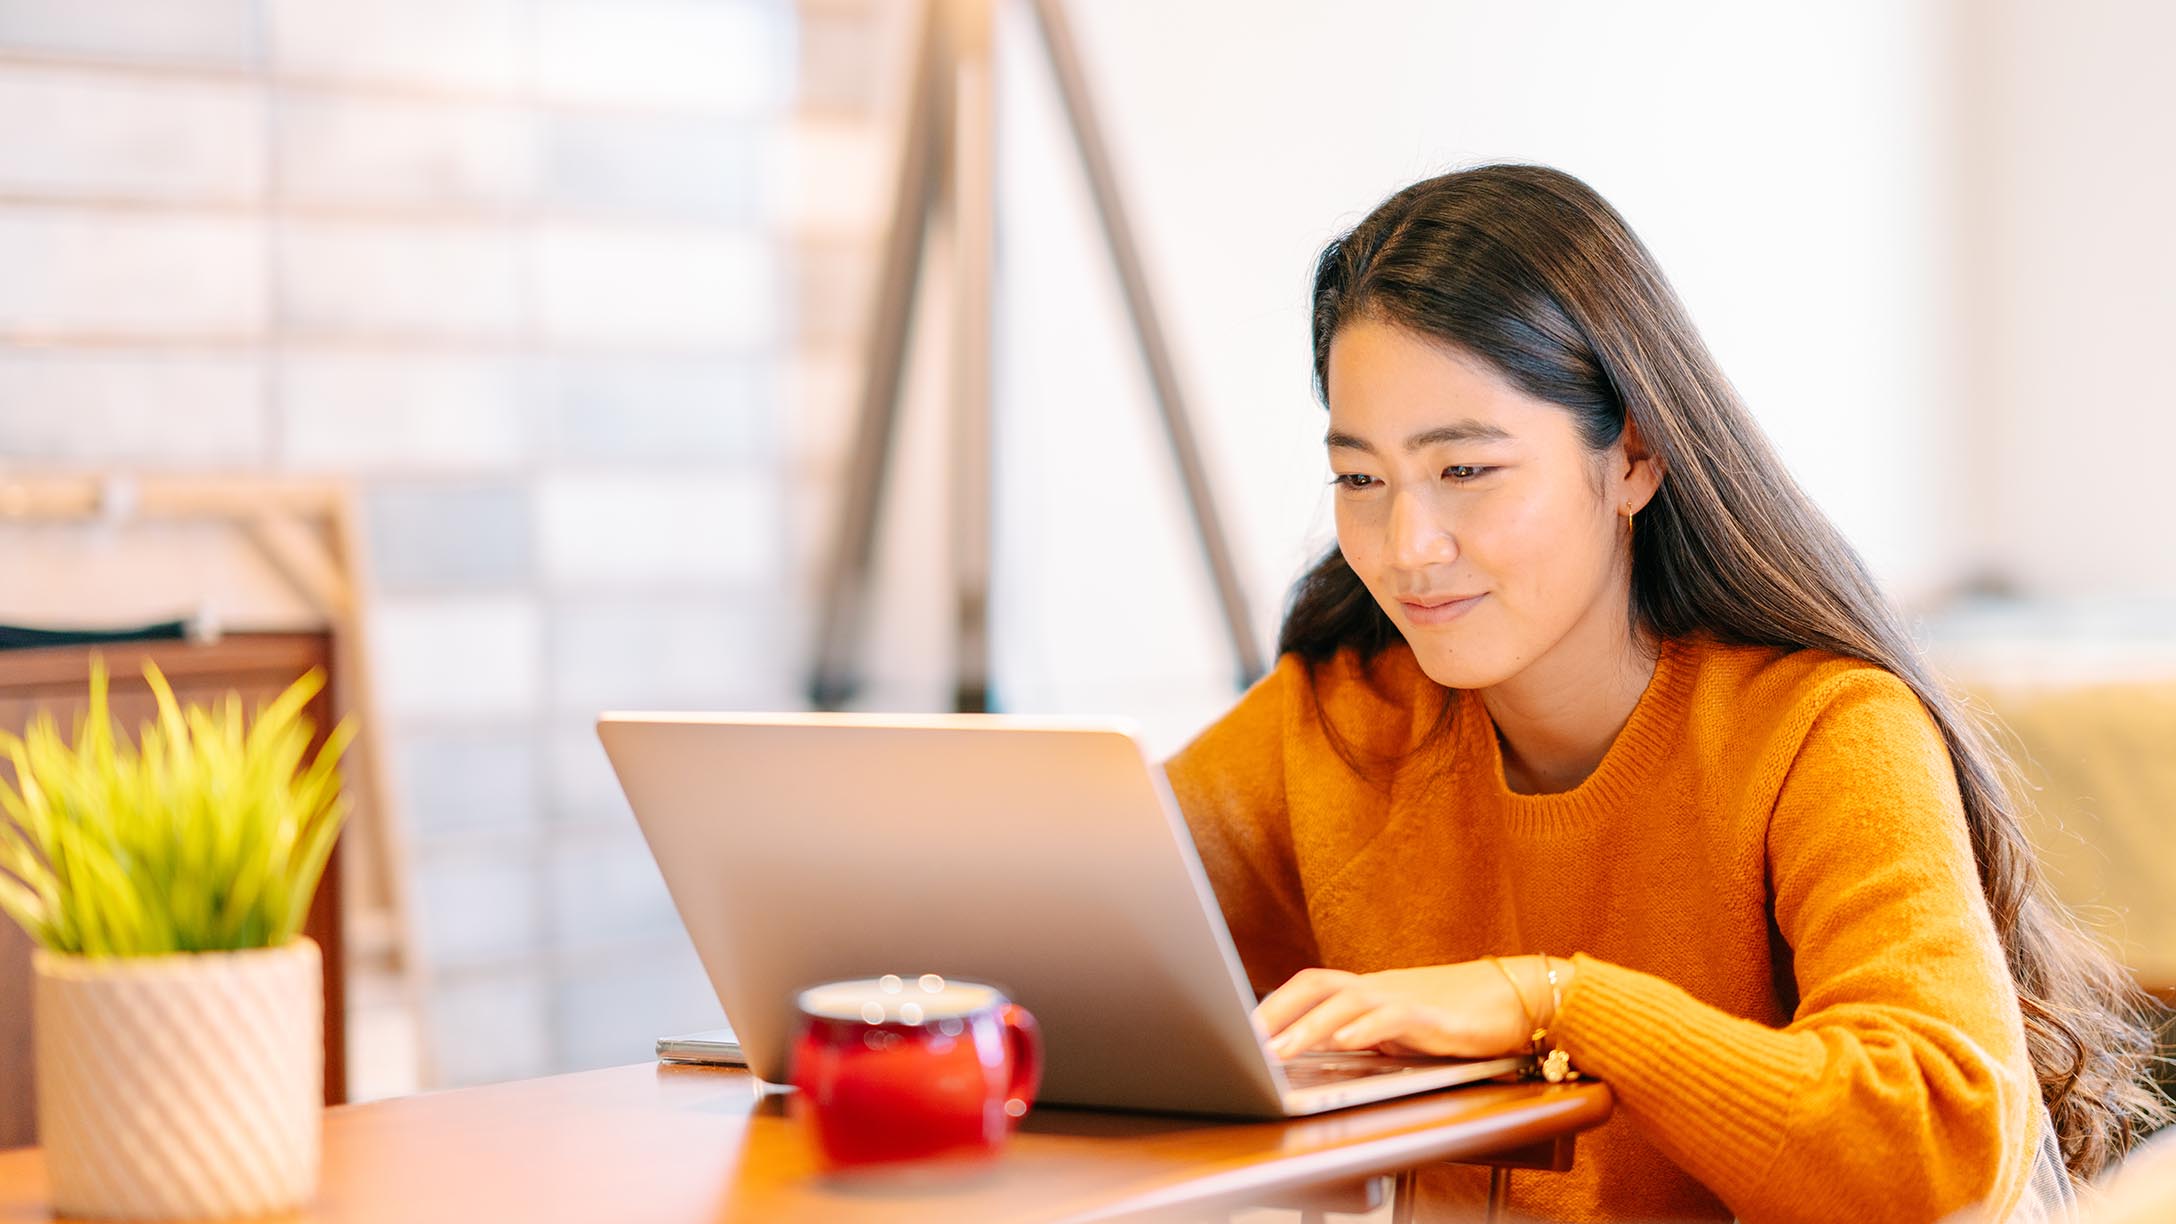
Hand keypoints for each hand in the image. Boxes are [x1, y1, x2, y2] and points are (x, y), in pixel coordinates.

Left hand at [1253, 958, 1560, 1059]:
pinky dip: (1364, 1029)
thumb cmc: (1462, 1017)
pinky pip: (1391, 1018)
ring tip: (1278, 1051)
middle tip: (1244, 1041)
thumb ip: (1367, 1037)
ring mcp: (1405, 998)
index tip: (1241, 1030)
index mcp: (1370, 991)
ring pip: (1346, 1002)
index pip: (1310, 987)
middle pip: (1315, 985)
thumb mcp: (1404, 1032)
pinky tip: (1343, 1043)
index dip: (1274, 1005)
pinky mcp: (1433, 1016)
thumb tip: (1324, 1055)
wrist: (1521, 999)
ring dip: (1308, 1027)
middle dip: (1276, 1011)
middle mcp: (1380, 988)